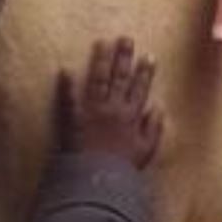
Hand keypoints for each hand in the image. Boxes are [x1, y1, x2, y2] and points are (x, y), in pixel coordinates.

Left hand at [56, 37, 163, 168]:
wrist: (98, 181)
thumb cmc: (123, 168)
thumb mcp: (146, 150)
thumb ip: (153, 128)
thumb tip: (157, 107)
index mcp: (131, 116)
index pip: (139, 88)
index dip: (144, 72)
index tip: (148, 56)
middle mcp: (113, 109)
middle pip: (119, 78)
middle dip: (123, 57)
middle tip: (125, 39)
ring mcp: (92, 112)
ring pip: (98, 80)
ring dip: (100, 61)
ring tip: (102, 43)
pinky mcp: (74, 119)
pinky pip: (69, 99)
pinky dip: (66, 84)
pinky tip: (64, 69)